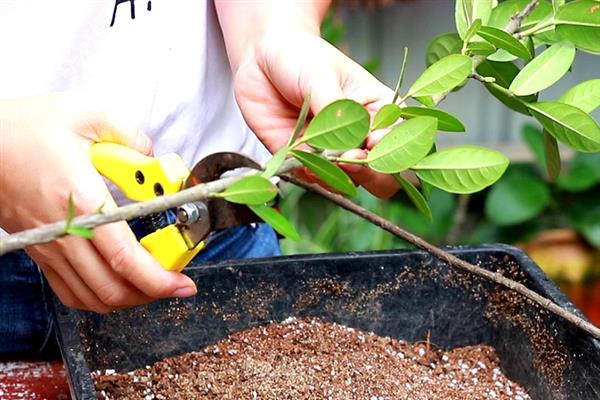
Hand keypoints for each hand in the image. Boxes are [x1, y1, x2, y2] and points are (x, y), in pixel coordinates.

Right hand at [0, 93, 196, 312]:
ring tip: (153, 283)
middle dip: (152, 293)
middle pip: (111, 289)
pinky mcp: (40, 249)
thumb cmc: (27, 127)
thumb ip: (130, 134)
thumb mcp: (87, 114)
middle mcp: (64, 232)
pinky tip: (118, 282)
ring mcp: (49, 246)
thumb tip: (153, 157)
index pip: (124, 258)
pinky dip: (99, 296)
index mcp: (81, 199)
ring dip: (128, 298)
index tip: (183, 283)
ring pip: (91, 297)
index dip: (158, 279)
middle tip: (175, 281)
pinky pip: (70, 290)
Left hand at [234, 30, 398, 198]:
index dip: (390, 147)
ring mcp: (332, 152)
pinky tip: (302, 157)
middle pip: (381, 173)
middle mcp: (359, 137)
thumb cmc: (301, 56)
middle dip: (370, 172)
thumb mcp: (322, 76)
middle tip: (349, 156)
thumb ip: (335, 110)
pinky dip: (310, 174)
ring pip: (348, 182)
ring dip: (336, 174)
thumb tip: (345, 140)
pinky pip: (315, 180)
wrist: (261, 59)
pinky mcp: (305, 161)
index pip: (398, 141)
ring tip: (320, 153)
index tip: (373, 139)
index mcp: (377, 112)